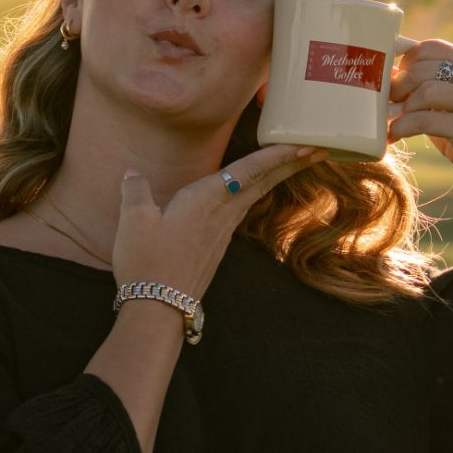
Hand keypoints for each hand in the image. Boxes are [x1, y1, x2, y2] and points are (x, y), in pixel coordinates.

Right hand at [114, 144, 324, 300]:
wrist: (158, 308)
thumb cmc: (148, 261)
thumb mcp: (134, 220)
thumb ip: (135, 190)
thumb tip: (132, 174)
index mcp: (205, 199)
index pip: (249, 170)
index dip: (278, 154)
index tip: (306, 144)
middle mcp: (221, 214)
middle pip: (263, 182)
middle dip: (291, 163)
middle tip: (319, 148)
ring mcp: (222, 233)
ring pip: (255, 196)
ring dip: (277, 177)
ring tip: (294, 164)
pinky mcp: (216, 246)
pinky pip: (242, 211)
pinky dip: (255, 195)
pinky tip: (253, 194)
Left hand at [387, 40, 452, 205]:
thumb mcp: (451, 101)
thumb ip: (426, 83)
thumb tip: (385, 72)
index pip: (430, 48)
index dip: (404, 63)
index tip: (392, 81)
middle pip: (423, 69)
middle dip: (397, 87)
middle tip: (388, 104)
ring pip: (426, 92)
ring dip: (402, 108)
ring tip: (394, 120)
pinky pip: (426, 121)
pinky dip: (404, 127)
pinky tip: (395, 134)